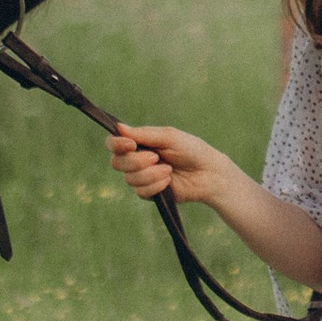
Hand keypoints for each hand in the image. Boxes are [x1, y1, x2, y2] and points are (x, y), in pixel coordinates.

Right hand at [106, 122, 229, 207]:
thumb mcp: (168, 137)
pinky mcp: (149, 193)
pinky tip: (168, 181)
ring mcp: (142, 177)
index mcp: (139, 143)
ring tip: (169, 169)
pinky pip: (140, 191)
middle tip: (156, 157)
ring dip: (150, 174)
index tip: (130, 144)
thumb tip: (119, 127)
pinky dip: (155, 185)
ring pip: (129, 179)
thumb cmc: (191, 150)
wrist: (208, 173)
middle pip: (117, 162)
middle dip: (136, 161)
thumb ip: (143, 134)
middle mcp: (136, 160)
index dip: (116, 144)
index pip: (113, 143)